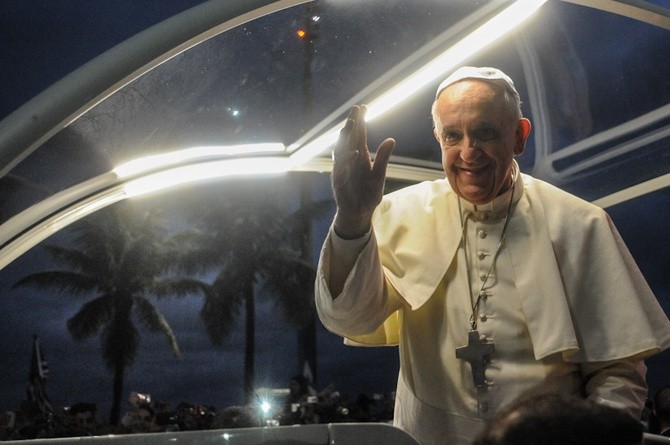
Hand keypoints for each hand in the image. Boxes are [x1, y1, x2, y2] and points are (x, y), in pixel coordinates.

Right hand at [331, 105, 394, 238]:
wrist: (360, 213)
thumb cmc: (368, 193)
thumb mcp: (379, 174)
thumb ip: (383, 158)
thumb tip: (391, 140)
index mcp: (359, 156)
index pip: (358, 134)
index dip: (359, 120)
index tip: (363, 107)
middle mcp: (349, 160)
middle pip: (348, 138)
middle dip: (351, 124)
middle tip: (356, 110)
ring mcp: (342, 170)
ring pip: (342, 150)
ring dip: (346, 137)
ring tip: (351, 125)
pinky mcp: (340, 182)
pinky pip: (342, 169)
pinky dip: (348, 161)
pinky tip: (355, 153)